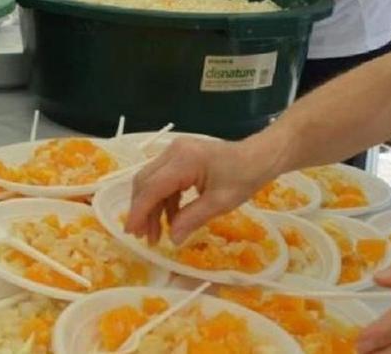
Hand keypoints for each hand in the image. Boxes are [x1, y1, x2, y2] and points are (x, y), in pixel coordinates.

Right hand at [125, 137, 270, 244]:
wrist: (259, 157)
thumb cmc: (244, 177)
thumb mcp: (220, 203)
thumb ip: (192, 219)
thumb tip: (171, 239)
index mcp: (183, 160)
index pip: (152, 187)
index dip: (139, 211)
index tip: (131, 233)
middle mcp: (173, 152)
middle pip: (145, 183)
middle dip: (142, 211)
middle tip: (144, 237)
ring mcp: (174, 152)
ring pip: (151, 182)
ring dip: (151, 208)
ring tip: (156, 234)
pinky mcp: (179, 157)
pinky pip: (162, 180)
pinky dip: (163, 200)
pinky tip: (170, 219)